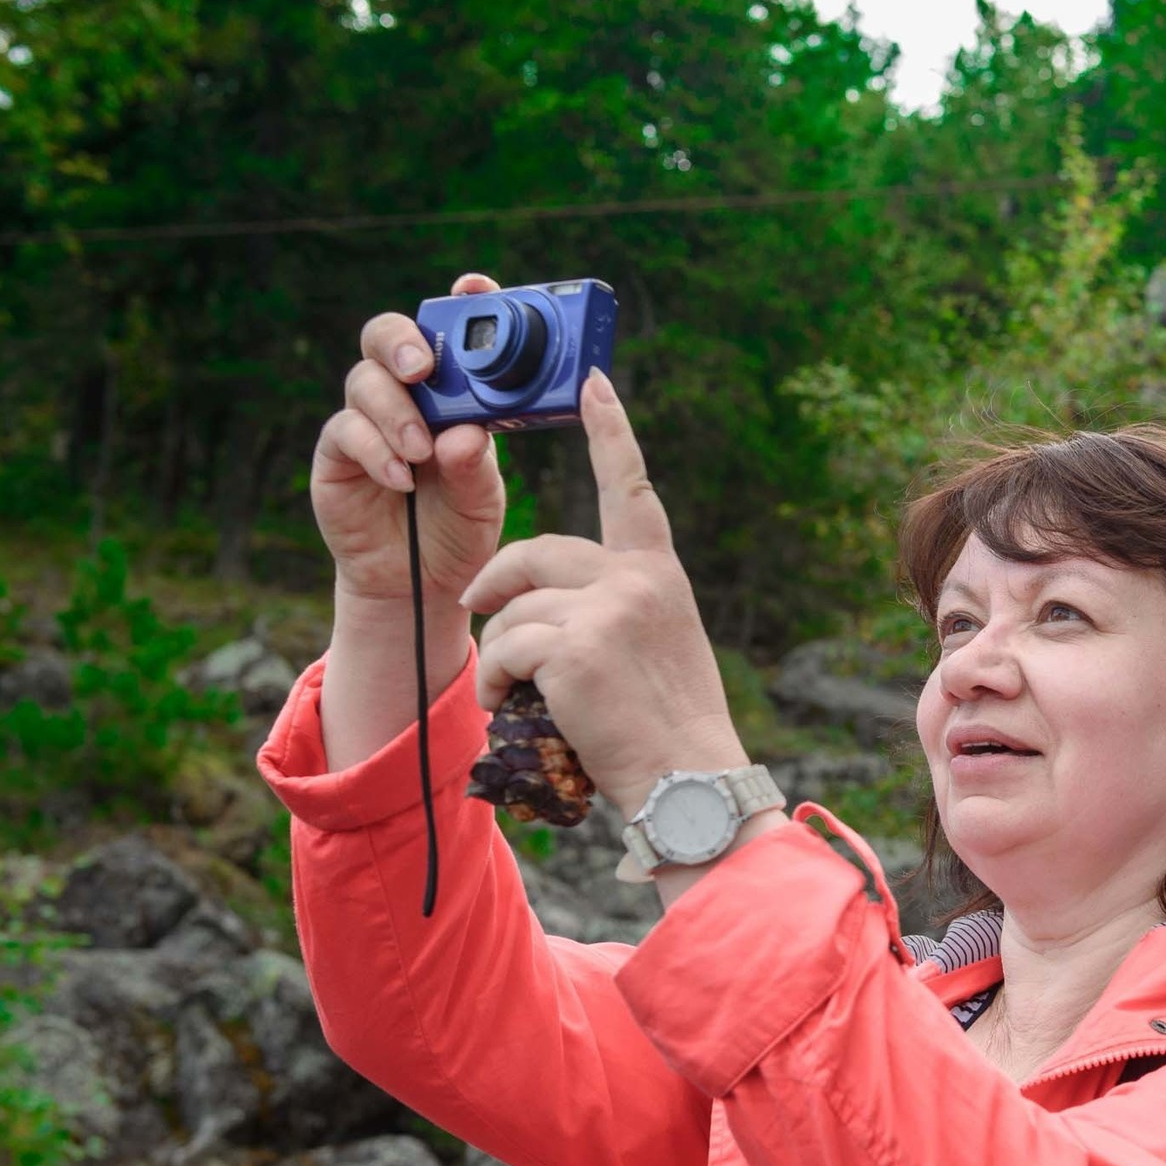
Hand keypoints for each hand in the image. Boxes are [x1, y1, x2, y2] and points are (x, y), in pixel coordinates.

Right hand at [314, 272, 507, 606]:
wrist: (420, 585)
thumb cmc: (458, 528)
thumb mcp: (484, 497)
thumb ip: (477, 465)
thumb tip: (467, 433)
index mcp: (451, 392)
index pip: (448, 333)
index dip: (460, 303)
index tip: (475, 287)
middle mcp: (406, 395)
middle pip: (386, 336)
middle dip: (403, 341)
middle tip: (423, 368)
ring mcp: (368, 420)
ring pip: (364, 381)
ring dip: (395, 412)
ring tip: (421, 451)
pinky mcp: (337, 454)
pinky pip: (345, 431)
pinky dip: (375, 450)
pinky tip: (400, 477)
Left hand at [459, 370, 745, 814]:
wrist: (689, 783)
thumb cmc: (669, 728)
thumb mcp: (658, 646)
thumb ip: (617, 605)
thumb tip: (539, 603)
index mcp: (660, 574)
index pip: (631, 490)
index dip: (611, 432)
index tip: (594, 382)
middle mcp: (637, 579)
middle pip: (536, 552)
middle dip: (496, 584)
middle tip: (475, 613)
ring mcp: (608, 610)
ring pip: (513, 610)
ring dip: (498, 656)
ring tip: (516, 695)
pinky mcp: (575, 647)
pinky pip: (503, 650)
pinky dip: (495, 684)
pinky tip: (514, 708)